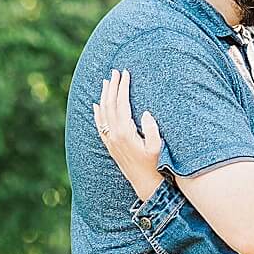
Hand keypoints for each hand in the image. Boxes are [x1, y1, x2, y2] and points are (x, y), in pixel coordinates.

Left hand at [94, 69, 164, 200]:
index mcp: (125, 132)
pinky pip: (99, 124)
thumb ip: (150, 129)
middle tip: (114, 72)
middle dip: (112, 86)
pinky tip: (96, 104)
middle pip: (109, 104)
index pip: (121, 103)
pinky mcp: (109, 144)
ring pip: (103, 112)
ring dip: (104, 95)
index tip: (125, 74)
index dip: (123, 87)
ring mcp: (110, 139)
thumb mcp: (157, 146)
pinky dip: (97, 113)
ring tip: (106, 82)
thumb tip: (143, 112)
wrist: (144, 182)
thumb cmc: (155, 164)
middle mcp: (114, 134)